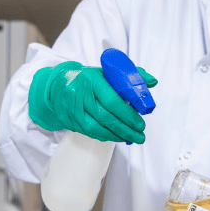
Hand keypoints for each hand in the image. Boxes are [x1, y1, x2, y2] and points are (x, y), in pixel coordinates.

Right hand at [28, 61, 157, 142]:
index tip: (140, 123)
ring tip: (132, 138)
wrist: (58, 85)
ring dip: (117, 135)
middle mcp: (80, 95)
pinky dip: (105, 136)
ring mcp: (74, 110)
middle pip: (105, 117)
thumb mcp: (106, 72)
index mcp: (92, 80)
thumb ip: (130, 77)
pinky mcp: (71, 121)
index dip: (127, 114)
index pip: (111, 100)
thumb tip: (152, 82)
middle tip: (140, 135)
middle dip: (126, 129)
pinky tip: (117, 137)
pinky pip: (90, 132)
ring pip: (96, 128)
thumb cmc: (87, 78)